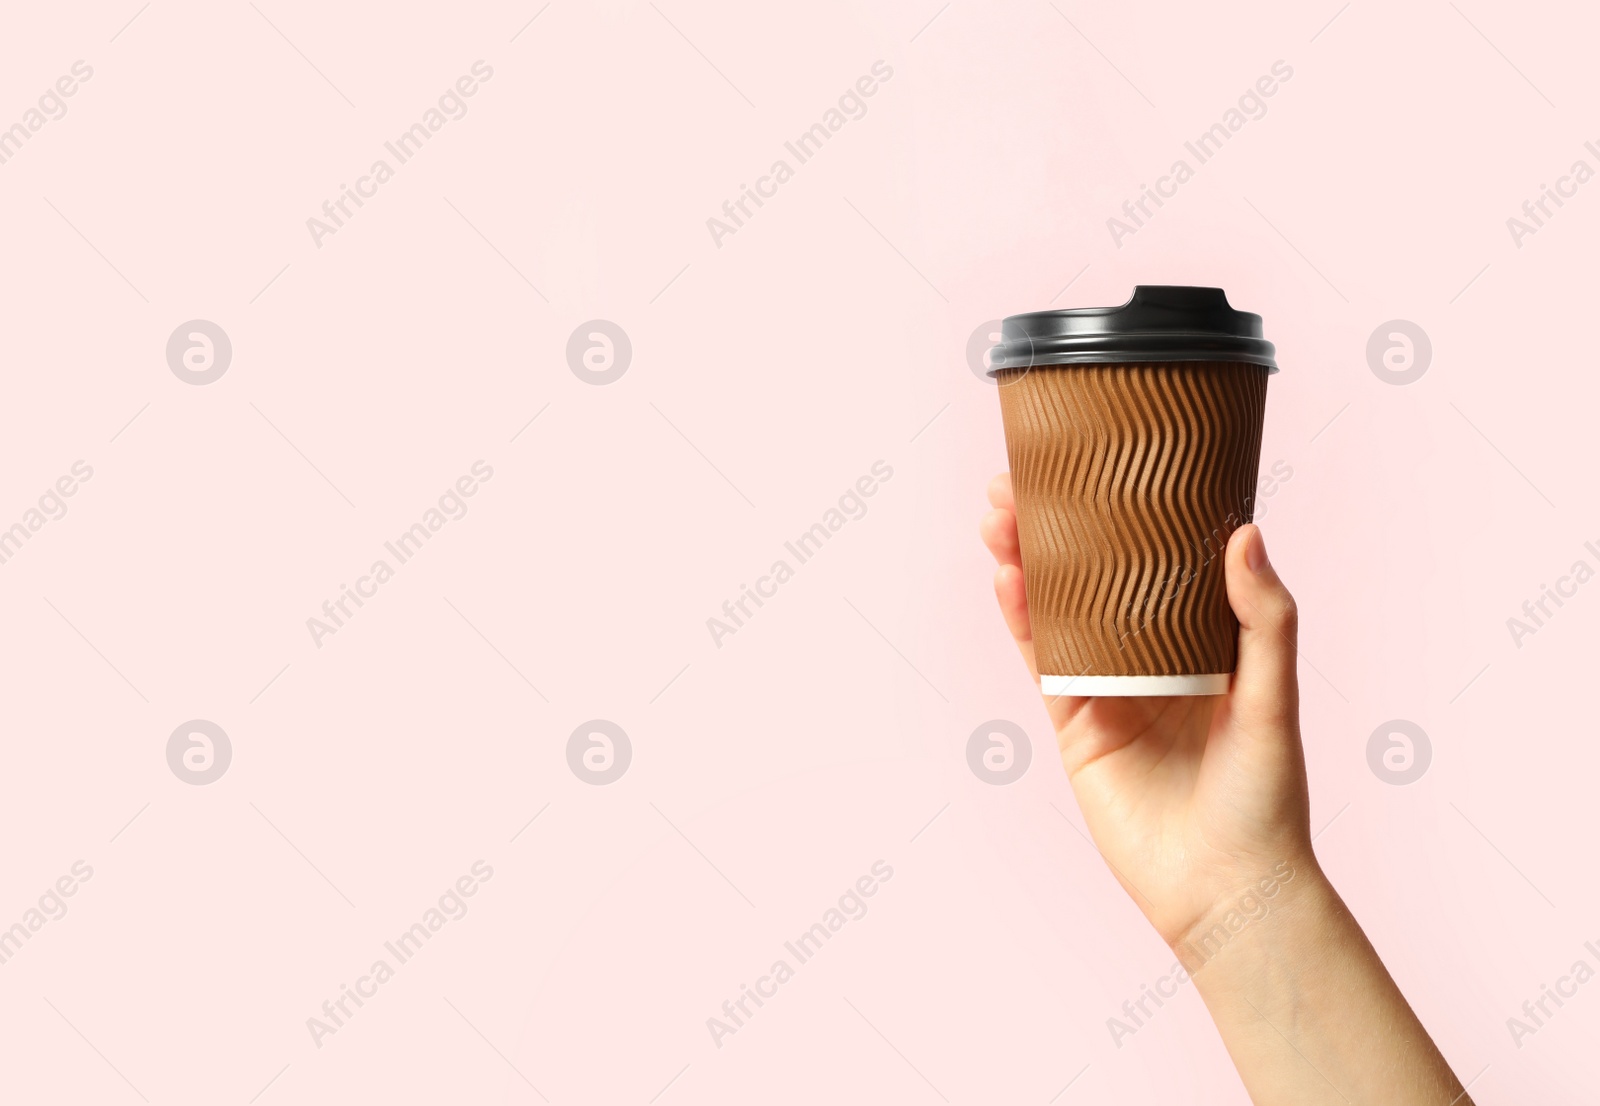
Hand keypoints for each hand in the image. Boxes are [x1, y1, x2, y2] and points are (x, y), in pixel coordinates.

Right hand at [979, 472, 1316, 946]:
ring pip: (1056, 607)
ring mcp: (1107, 686)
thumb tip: (1246, 533)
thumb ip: (1264, 618)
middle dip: (1053, 525)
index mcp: (1203, 637)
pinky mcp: (1075, 723)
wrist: (1226, 887)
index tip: (1094, 460)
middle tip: (1019, 479)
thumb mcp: (1275, 697)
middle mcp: (1149, 653)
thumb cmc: (1267, 797)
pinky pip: (1042, 660)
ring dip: (1026, 560)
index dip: (1120, 509)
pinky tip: (1007, 578)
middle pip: (1091, 572)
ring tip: (1000, 514)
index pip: (1156, 556)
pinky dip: (1023, 619)